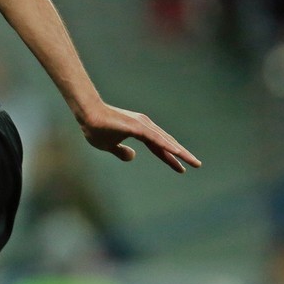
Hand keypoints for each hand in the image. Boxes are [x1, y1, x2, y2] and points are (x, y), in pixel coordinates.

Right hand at [76, 104, 201, 173]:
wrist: (86, 115)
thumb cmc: (95, 128)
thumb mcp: (109, 146)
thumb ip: (121, 152)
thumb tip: (133, 157)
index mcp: (139, 131)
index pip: (159, 147)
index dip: (169, 157)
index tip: (181, 168)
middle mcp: (144, 126)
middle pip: (166, 143)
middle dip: (181, 155)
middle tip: (196, 164)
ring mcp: (142, 125)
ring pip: (165, 141)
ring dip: (180, 152)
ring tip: (193, 161)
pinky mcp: (137, 126)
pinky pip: (156, 138)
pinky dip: (167, 146)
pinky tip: (177, 152)